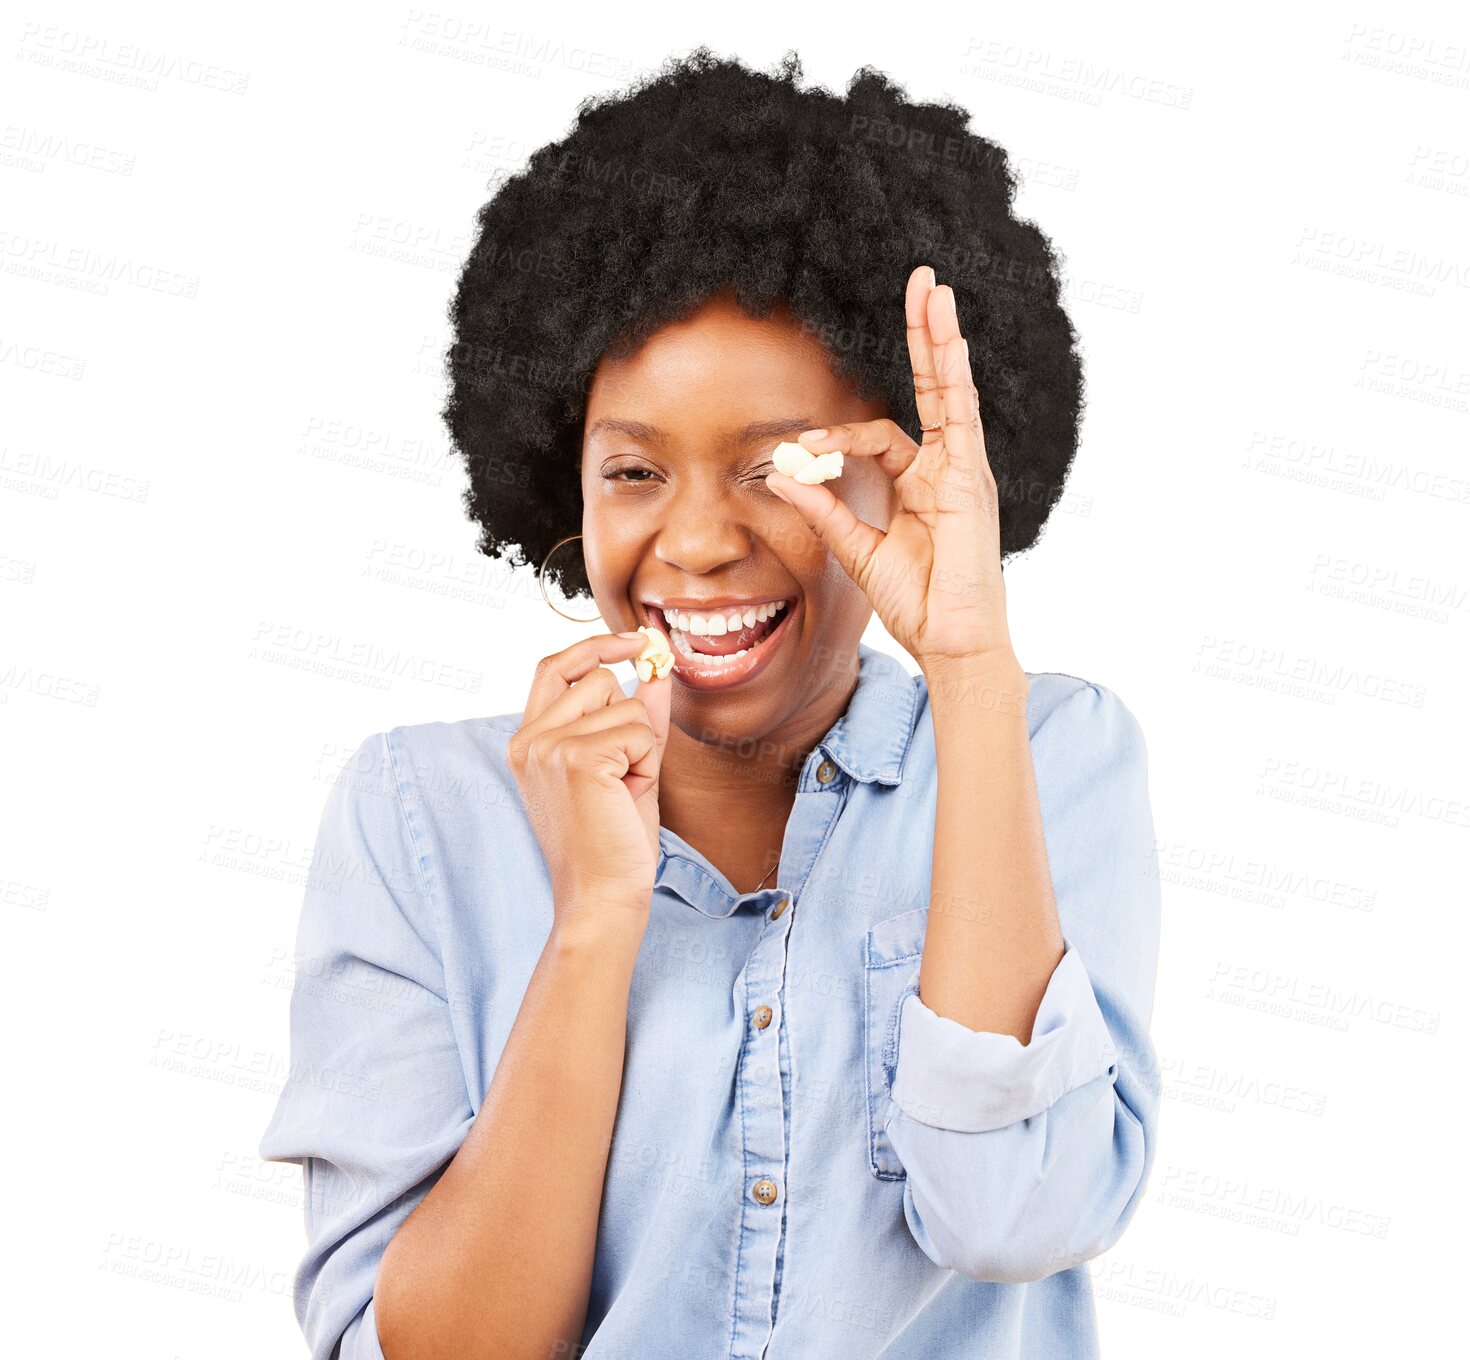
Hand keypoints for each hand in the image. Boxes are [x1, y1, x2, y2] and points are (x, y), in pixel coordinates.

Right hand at [506, 633, 671, 932]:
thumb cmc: (614, 840)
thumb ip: (636, 714)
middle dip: (629, 720)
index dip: (595, 646)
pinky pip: (638, 731)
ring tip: (621, 792)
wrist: (604, 895)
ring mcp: (548, 746)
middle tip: (622, 776)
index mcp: (528, 741)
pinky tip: (625, 796)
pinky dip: (646, 762)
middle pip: (600, 681)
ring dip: (640, 747)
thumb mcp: (626, 764)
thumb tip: (656, 667)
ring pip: (626, 705)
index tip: (635, 641)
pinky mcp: (575, 758)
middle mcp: (529, 739)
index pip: (555, 667)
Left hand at [764, 265, 1014, 673]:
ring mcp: (962, 470)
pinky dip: (953, 375)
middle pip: (931, 389)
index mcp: (919, 485)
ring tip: (934, 289)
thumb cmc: (915, 602)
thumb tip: (782, 473)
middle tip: (921, 283)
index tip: (800, 450)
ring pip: (949, 390)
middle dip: (923, 337)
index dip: (835, 438)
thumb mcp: (856, 550)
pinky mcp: (970, 478)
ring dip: (940, 338)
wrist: (950, 640)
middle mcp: (944, 469)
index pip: (877, 437)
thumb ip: (822, 509)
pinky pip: (960, 416)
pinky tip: (947, 336)